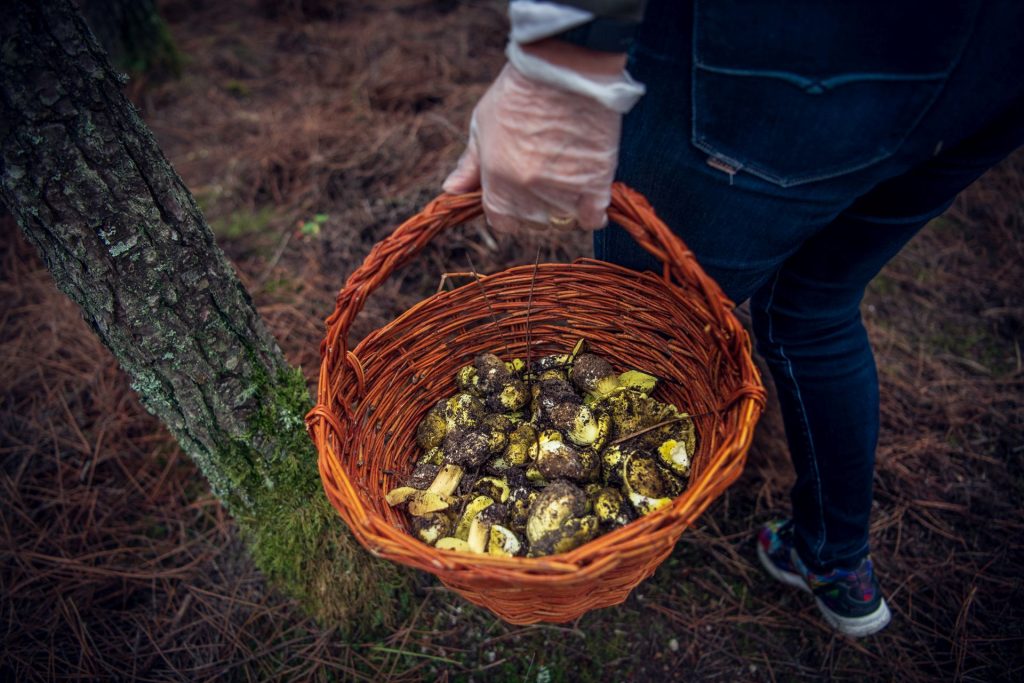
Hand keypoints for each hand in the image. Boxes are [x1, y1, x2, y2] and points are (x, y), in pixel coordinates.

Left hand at [443, 59, 624, 233]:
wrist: (564, 69)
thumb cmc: (519, 92)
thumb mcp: (482, 125)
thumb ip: (469, 165)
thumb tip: (450, 190)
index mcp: (497, 185)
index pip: (502, 223)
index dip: (510, 209)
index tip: (519, 191)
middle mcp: (528, 196)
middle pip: (534, 224)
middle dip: (538, 206)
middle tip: (547, 173)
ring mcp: (562, 193)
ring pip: (564, 221)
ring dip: (567, 206)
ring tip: (569, 174)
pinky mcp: (595, 184)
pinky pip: (594, 217)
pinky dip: (593, 210)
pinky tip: (591, 192)